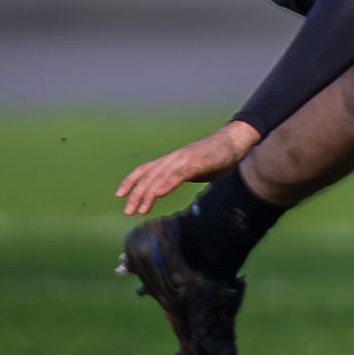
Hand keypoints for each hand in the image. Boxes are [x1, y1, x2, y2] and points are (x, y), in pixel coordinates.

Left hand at [116, 121, 259, 216]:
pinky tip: (160, 195)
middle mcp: (174, 158)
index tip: (120, 196)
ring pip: (161, 177)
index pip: (145, 170)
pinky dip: (168, 184)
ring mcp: (185, 159)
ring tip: (141, 210)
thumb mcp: (192, 169)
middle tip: (128, 212)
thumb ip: (178, 177)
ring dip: (149, 194)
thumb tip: (167, 188)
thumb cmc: (214, 157)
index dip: (131, 181)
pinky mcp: (197, 162)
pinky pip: (179, 174)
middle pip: (149, 176)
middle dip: (136, 194)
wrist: (233, 142)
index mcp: (171, 161)